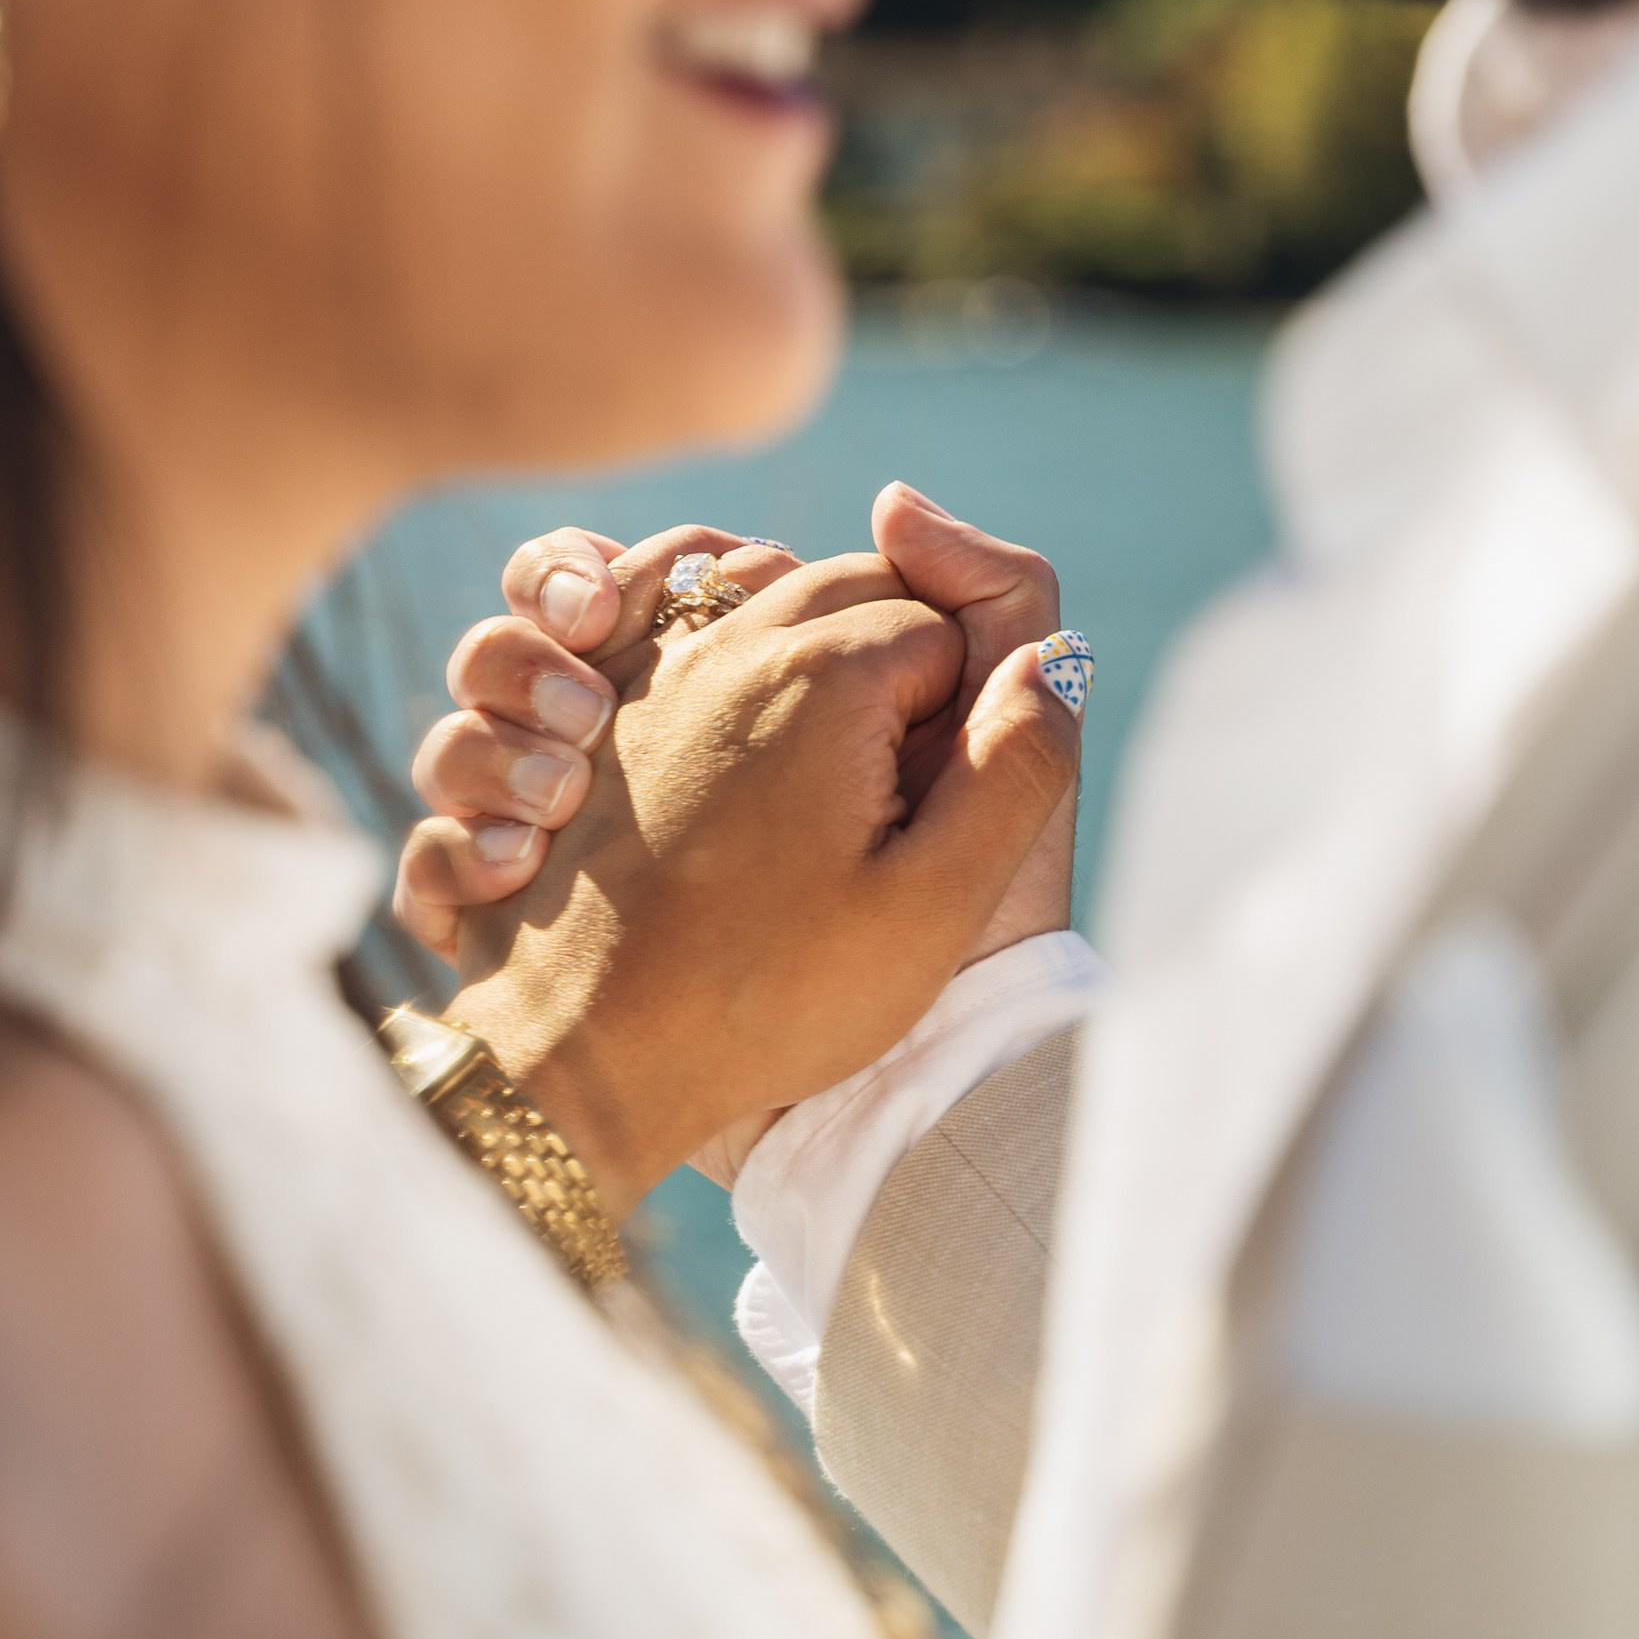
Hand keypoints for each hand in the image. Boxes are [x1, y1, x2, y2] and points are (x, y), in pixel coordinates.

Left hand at [395, 492, 1082, 1208]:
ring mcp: (656, 662)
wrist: (586, 1050)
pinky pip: (681, 618)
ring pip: (770, 592)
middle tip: (889, 794)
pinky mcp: (604, 704)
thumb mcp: (931, 908)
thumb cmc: (767, 996)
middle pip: (858, 588)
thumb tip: (1051, 664)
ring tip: (822, 771)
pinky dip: (725, 647)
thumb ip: (1017, 770)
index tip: (928, 810)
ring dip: (815, 651)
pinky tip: (735, 737)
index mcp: (826, 673)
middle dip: (897, 661)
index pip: (945, 629)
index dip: (962, 714)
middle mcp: (734, 637)